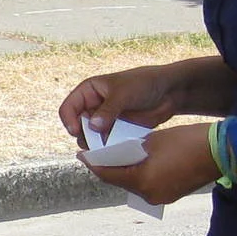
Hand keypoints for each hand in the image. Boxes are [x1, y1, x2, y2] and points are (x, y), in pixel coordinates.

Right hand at [58, 65, 183, 145]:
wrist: (168, 92)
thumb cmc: (143, 84)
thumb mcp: (123, 94)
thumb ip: (107, 110)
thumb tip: (92, 127)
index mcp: (89, 92)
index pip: (68, 108)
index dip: (69, 121)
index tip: (77, 131)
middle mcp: (93, 107)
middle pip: (77, 126)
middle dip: (83, 136)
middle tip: (93, 144)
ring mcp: (105, 120)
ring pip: (91, 137)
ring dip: (95, 145)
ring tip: (105, 149)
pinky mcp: (116, 131)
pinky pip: (106, 143)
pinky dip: (108, 148)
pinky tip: (114, 151)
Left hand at [79, 121, 220, 206]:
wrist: (222, 151)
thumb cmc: (187, 141)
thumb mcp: (153, 141)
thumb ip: (130, 149)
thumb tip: (117, 153)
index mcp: (142, 181)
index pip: (108, 174)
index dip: (93, 164)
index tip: (82, 154)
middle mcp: (149, 194)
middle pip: (120, 181)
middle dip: (109, 168)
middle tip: (97, 154)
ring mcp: (161, 197)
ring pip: (134, 184)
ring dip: (125, 172)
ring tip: (116, 156)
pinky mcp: (171, 195)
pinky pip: (148, 185)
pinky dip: (140, 175)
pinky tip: (137, 163)